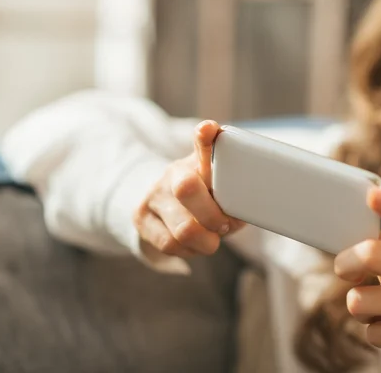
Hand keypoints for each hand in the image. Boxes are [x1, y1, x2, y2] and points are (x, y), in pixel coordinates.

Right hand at [132, 120, 244, 257]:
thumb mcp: (223, 191)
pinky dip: (189, 251)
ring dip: (205, 242)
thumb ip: (234, 197)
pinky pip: (170, 244)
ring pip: (183, 228)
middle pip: (187, 189)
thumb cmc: (206, 199)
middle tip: (224, 226)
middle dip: (213, 217)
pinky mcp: (141, 217)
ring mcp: (155, 193)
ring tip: (211, 239)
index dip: (205, 136)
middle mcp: (175, 171)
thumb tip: (239, 215)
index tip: (208, 130)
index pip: (203, 141)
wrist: (164, 205)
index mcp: (200, 160)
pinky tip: (194, 245)